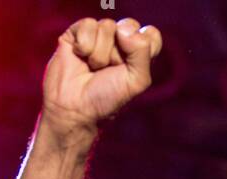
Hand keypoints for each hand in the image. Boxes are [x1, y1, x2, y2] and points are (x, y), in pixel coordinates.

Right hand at [42, 17, 162, 136]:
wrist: (75, 107)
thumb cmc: (106, 98)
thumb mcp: (136, 81)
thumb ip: (142, 51)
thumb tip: (123, 30)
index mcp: (137, 53)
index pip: (151, 35)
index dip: (142, 47)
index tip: (130, 67)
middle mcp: (120, 40)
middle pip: (130, 26)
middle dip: (119, 53)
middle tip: (109, 69)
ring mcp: (99, 34)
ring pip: (108, 26)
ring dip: (100, 54)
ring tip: (93, 67)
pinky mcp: (79, 30)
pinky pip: (88, 25)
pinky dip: (84, 46)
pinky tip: (80, 57)